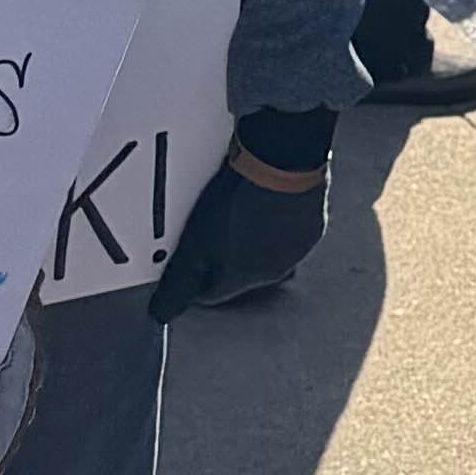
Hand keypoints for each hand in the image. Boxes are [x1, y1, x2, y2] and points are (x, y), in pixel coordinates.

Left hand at [151, 137, 330, 318]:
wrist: (282, 160)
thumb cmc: (237, 198)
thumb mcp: (194, 242)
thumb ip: (179, 282)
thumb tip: (162, 314)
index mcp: (242, 279)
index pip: (210, 293)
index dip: (195, 275)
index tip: (190, 253)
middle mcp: (273, 273)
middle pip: (239, 274)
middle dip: (225, 258)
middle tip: (212, 227)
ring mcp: (297, 250)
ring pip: (266, 255)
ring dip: (253, 243)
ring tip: (239, 210)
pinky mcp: (313, 227)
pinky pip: (289, 234)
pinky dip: (277, 225)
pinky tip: (266, 202)